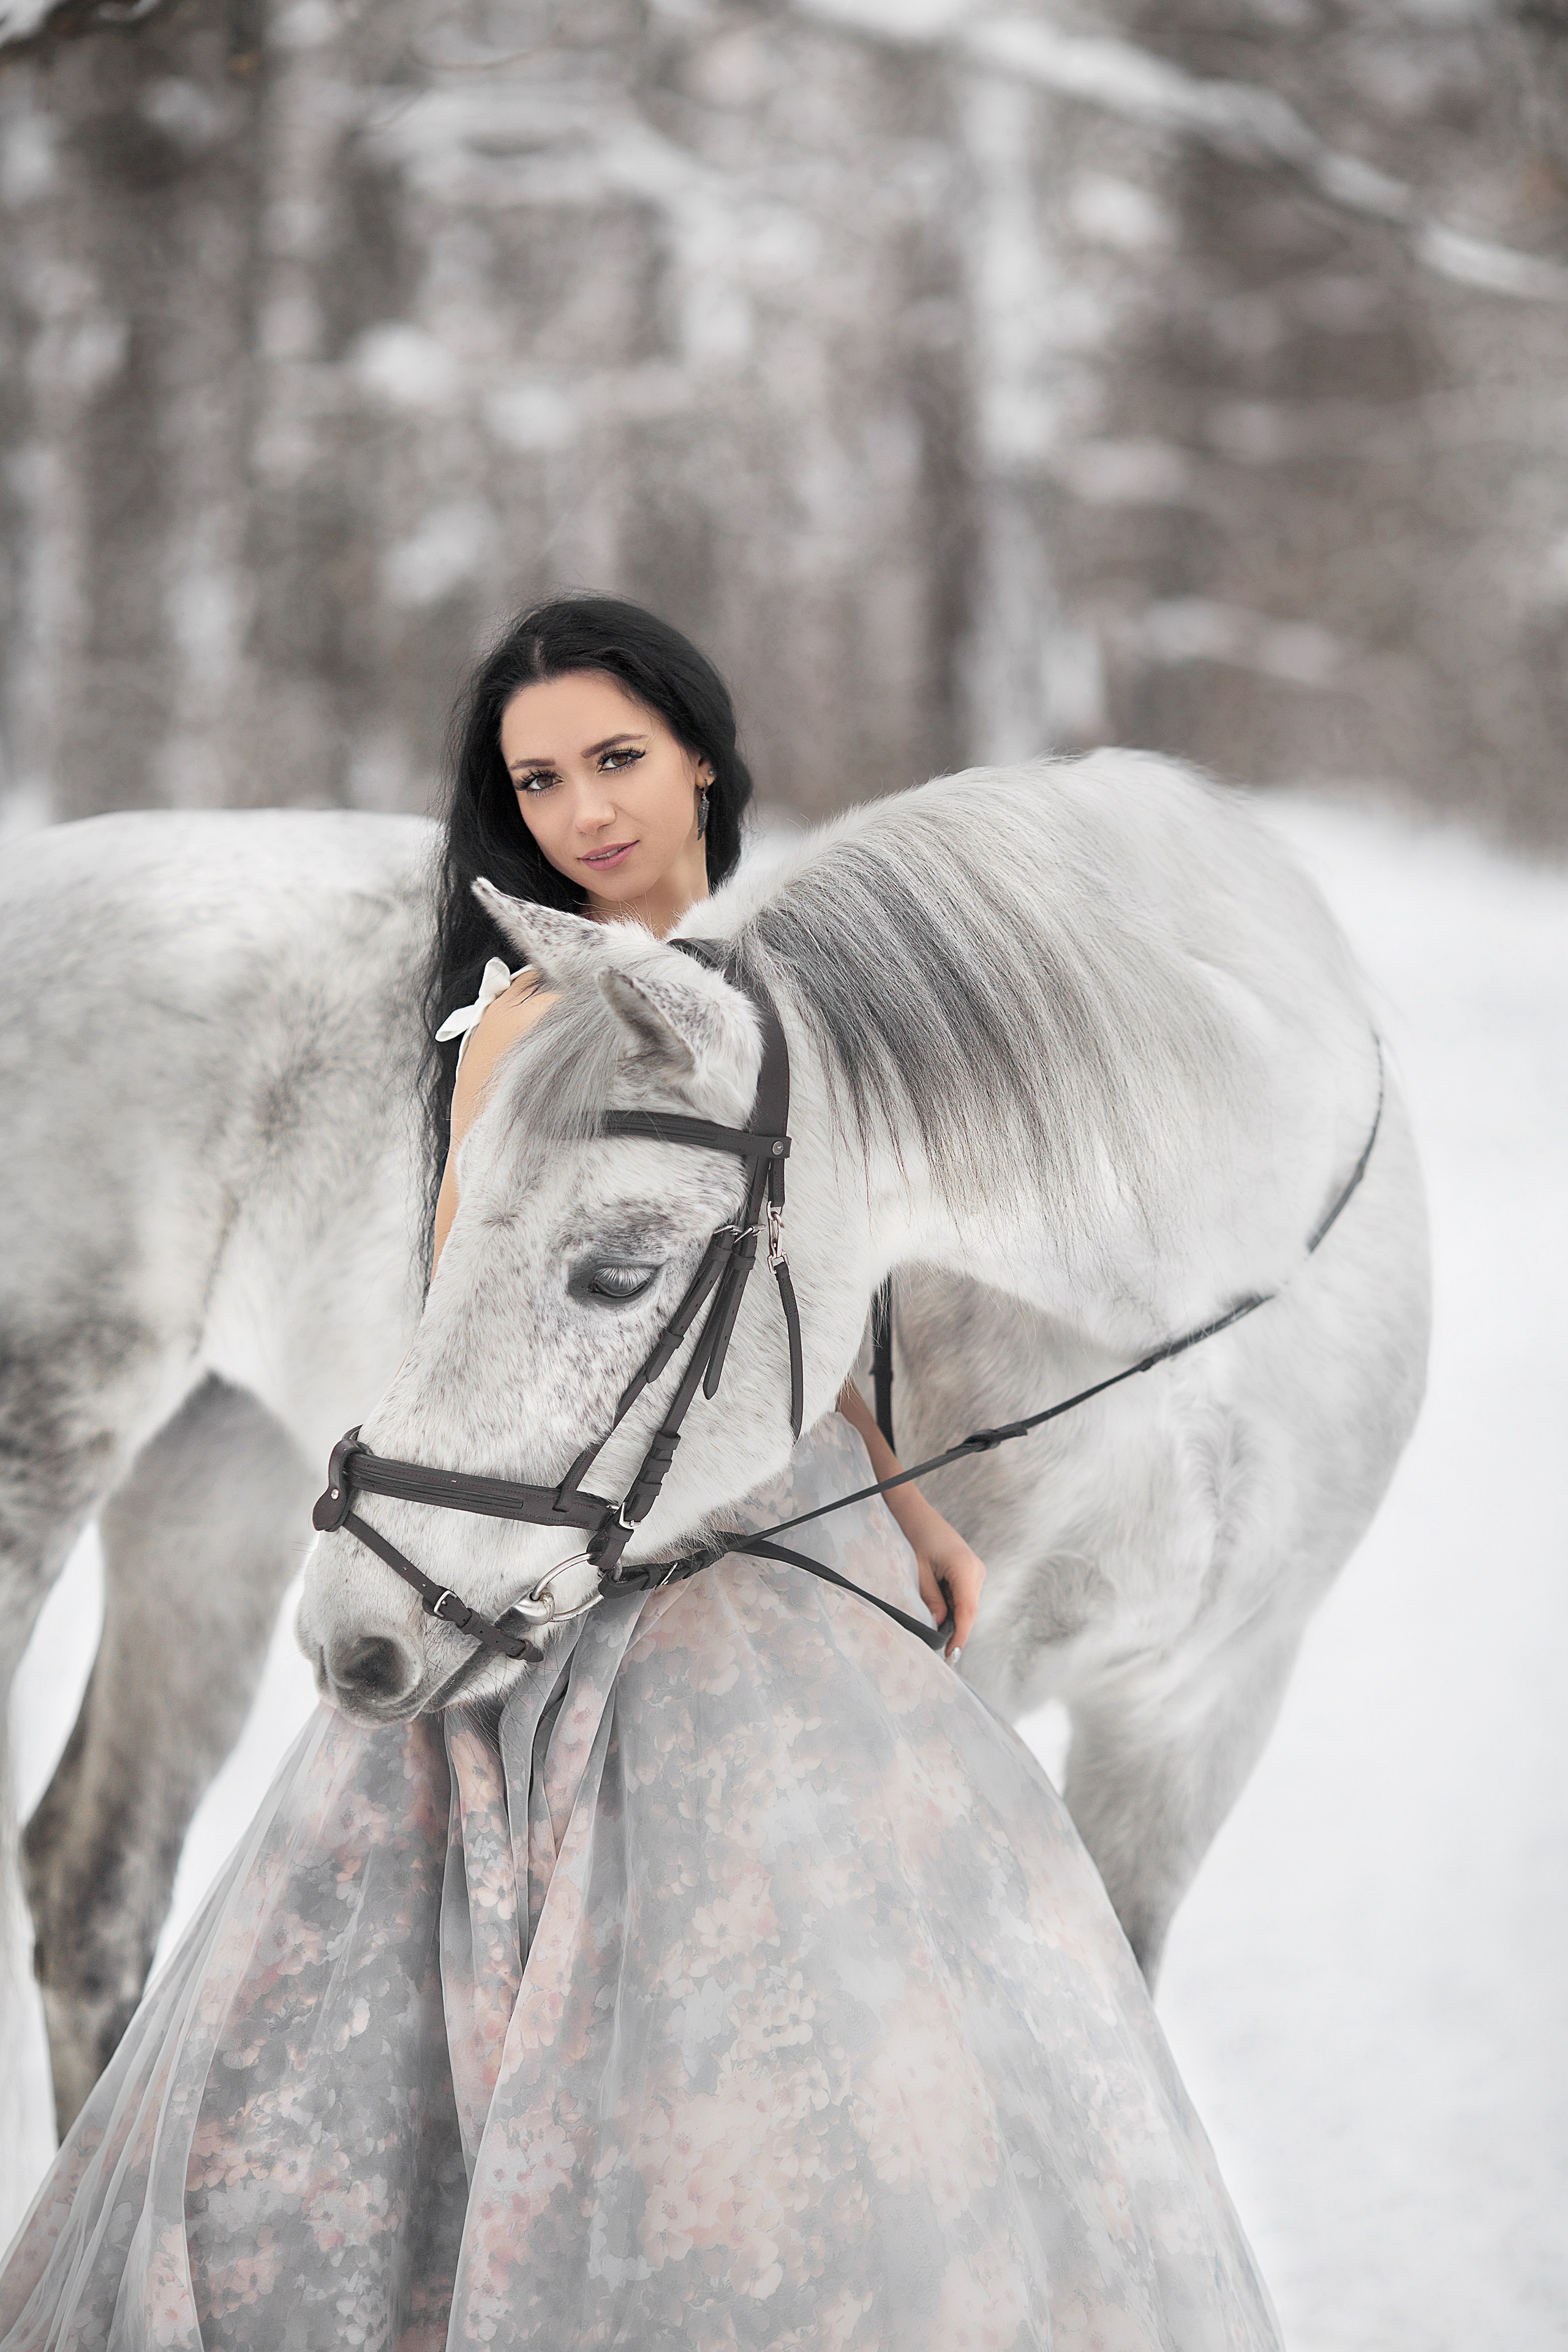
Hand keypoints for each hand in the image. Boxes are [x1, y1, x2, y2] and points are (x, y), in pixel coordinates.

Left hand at [834, 1377, 985, 1661]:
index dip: (960, 1637)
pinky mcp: (968, 1568)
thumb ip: (931, 1601)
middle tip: (941, 1654)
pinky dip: (952, 1606)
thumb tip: (941, 1626)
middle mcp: (975, 1570)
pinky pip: (963, 1594)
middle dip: (955, 1631)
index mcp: (965, 1570)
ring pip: (966, 1604)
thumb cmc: (912, 1536)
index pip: (967, 1613)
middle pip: (969, 1610)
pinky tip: (938, 1612)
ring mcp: (974, 1568)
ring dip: (953, 1618)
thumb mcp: (917, 1572)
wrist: (913, 1511)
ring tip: (936, 1635)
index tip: (952, 1657)